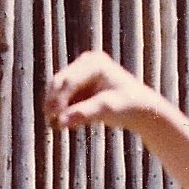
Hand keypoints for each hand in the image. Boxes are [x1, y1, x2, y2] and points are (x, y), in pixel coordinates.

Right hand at [44, 50, 161, 131]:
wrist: (139, 107)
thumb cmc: (127, 106)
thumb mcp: (107, 110)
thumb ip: (84, 114)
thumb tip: (61, 122)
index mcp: (94, 63)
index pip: (69, 80)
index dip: (58, 99)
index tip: (55, 119)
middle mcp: (85, 63)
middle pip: (60, 82)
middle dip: (53, 102)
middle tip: (49, 123)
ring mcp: (81, 72)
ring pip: (58, 90)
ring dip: (55, 107)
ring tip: (54, 126)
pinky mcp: (78, 84)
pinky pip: (62, 97)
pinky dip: (61, 109)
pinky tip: (63, 123)